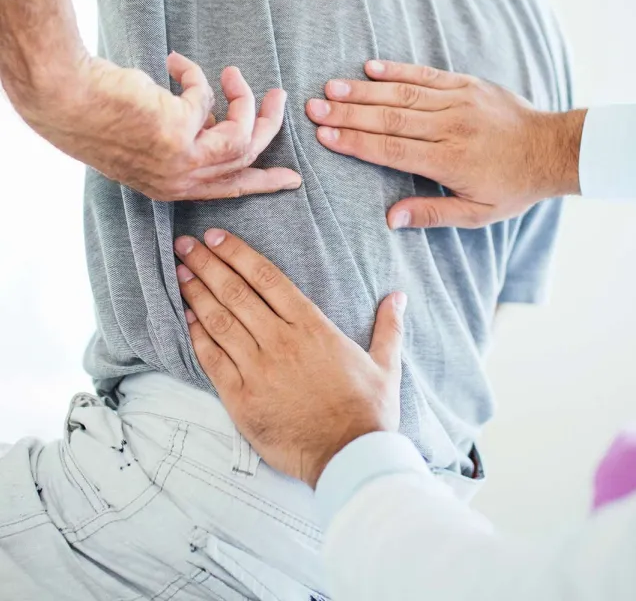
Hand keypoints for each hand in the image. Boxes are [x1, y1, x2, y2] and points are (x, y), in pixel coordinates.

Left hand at [24, 53, 301, 200]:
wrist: (65, 99)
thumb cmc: (100, 115)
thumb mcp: (152, 140)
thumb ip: (188, 139)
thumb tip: (217, 119)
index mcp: (173, 187)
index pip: (231, 189)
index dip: (264, 182)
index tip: (291, 179)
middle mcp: (180, 181)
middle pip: (246, 159)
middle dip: (269, 126)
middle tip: (278, 97)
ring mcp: (182, 160)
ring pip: (241, 135)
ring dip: (245, 100)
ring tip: (235, 74)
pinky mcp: (180, 131)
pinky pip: (207, 98)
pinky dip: (195, 75)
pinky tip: (174, 62)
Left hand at [173, 230, 405, 488]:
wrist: (349, 456)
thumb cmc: (368, 410)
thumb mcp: (386, 363)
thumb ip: (388, 326)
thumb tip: (398, 296)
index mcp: (312, 327)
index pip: (267, 278)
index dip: (238, 254)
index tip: (216, 237)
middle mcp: (281, 341)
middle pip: (236, 293)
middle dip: (207, 264)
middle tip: (185, 244)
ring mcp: (258, 369)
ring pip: (220, 321)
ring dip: (197, 294)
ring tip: (179, 272)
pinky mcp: (241, 398)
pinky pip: (212, 360)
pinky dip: (197, 336)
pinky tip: (185, 317)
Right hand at [305, 61, 586, 228]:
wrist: (552, 149)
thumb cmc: (513, 186)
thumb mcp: (477, 214)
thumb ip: (432, 214)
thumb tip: (389, 219)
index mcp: (449, 161)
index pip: (392, 150)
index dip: (356, 142)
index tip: (325, 136)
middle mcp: (450, 127)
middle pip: (389, 118)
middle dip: (348, 113)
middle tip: (313, 108)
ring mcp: (458, 101)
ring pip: (402, 93)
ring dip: (363, 90)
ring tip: (330, 88)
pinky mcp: (467, 84)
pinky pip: (426, 74)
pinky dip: (397, 69)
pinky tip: (370, 67)